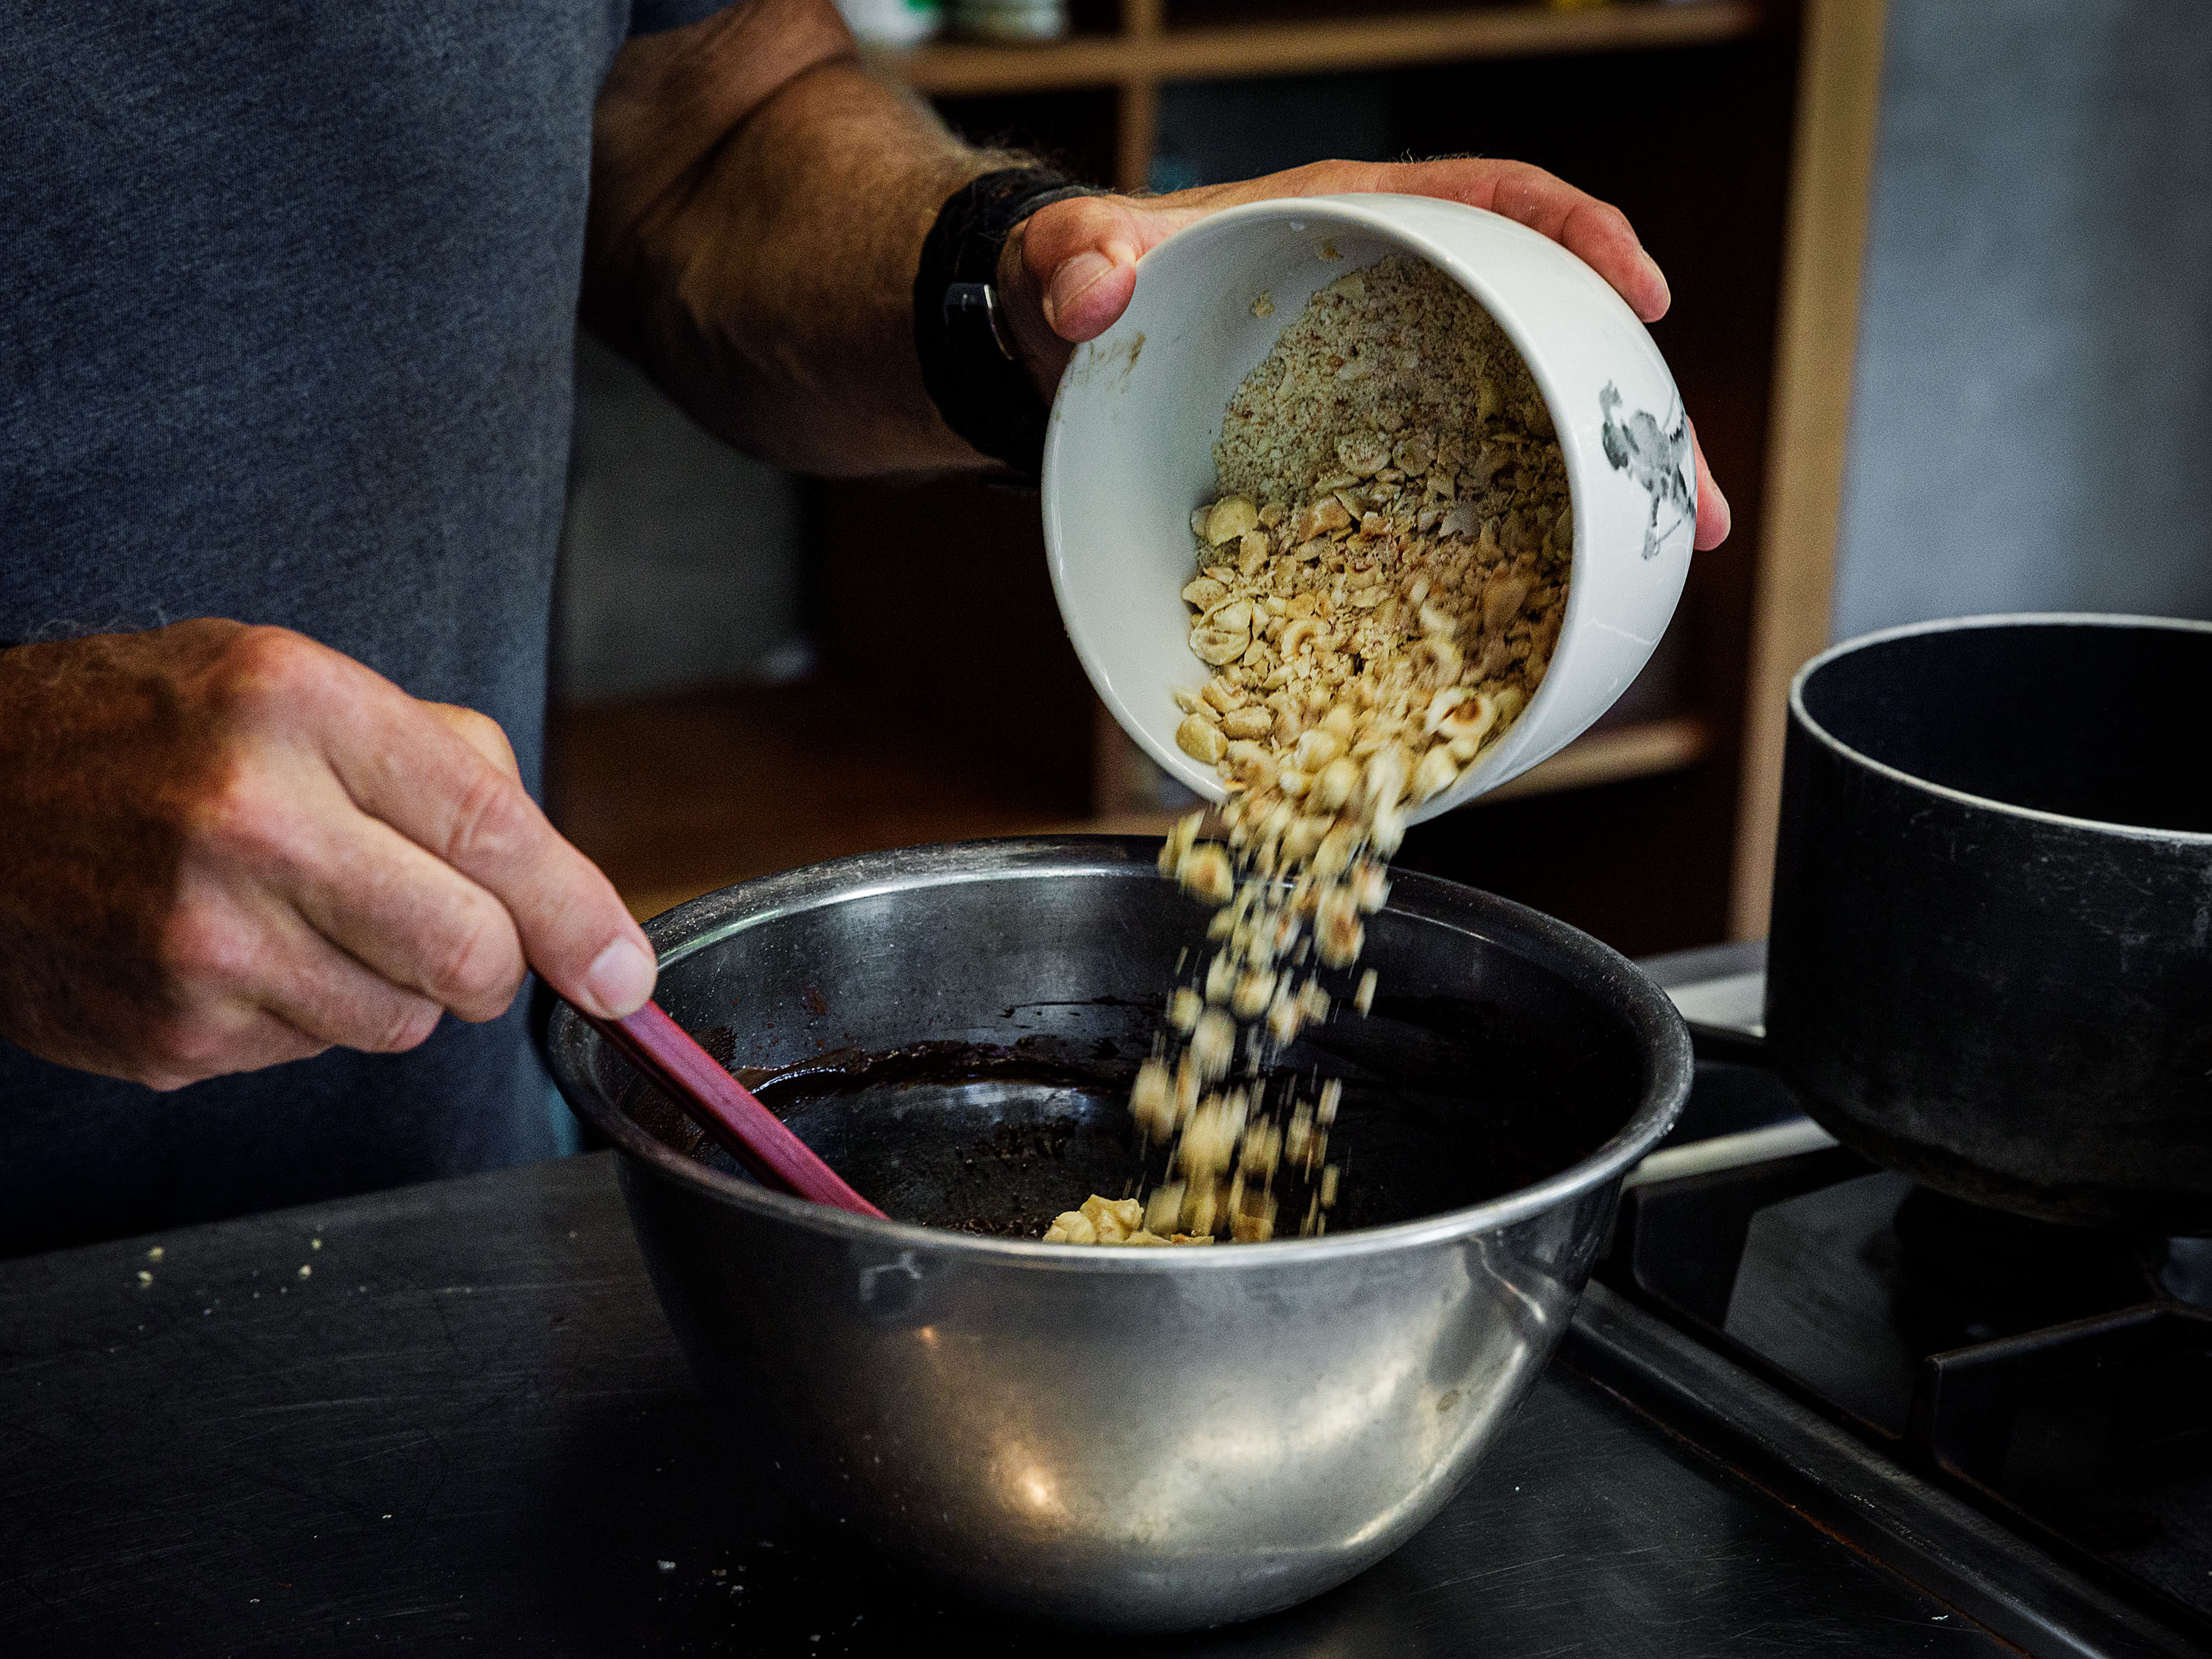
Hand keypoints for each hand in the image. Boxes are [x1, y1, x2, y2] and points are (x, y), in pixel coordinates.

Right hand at [0, 620, 655, 1090]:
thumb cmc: (152, 731)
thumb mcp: (299, 683)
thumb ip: (449, 765)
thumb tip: (572, 898)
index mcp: (297, 708)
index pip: (493, 831)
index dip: (581, 916)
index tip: (625, 972)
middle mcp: (250, 824)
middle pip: (472, 956)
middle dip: (492, 959)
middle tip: (448, 925)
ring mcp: (203, 943)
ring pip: (404, 1023)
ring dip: (390, 985)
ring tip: (303, 913)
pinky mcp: (172, 1035)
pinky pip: (314, 1053)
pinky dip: (303, 1013)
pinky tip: (234, 948)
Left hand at [999, 158, 1729, 550]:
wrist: (1051, 350)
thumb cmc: (1080, 279)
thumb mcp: (1071, 256)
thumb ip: (1077, 257)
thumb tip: (1091, 288)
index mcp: (1355, 225)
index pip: (1494, 200)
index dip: (1576, 233)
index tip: (1638, 287)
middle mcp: (1397, 306)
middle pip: (1548, 333)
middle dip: (1632, 407)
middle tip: (1692, 492)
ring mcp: (1390, 391)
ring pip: (1525, 429)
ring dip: (1604, 496)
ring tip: (1670, 561)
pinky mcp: (1364, 464)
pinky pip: (1457, 498)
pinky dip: (1512, 547)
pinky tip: (1549, 611)